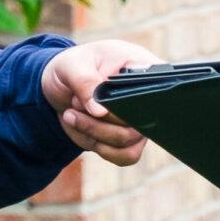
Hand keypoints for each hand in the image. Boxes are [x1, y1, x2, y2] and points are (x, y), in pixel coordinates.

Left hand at [41, 40, 161, 167]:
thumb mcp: (73, 65)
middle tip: (73, 103)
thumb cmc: (73, 67)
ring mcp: (140, 121)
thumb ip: (85, 82)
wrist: (61, 86)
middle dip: (98, 119)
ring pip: (128, 144)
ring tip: (70, 115)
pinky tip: (79, 129)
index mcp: (145, 69)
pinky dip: (96, 146)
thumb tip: (100, 112)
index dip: (133, 103)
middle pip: (139, 124)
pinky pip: (122, 156)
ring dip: (94, 133)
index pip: (158, 91)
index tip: (102, 104)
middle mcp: (148, 99)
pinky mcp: (128, 139)